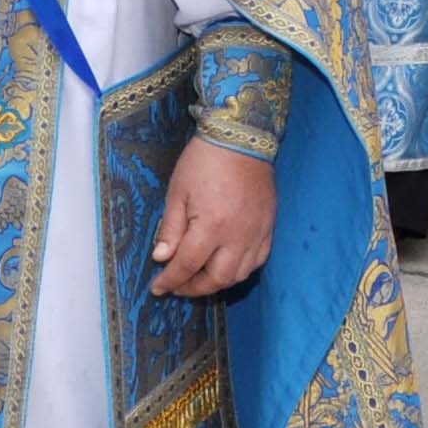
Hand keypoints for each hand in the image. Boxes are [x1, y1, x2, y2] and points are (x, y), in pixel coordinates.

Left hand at [150, 137, 277, 296]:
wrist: (241, 139)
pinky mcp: (268, 227)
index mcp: (211, 226)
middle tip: (178, 286)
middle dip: (193, 288)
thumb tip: (162, 258)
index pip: (187, 265)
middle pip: (216, 278)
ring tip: (200, 278)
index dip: (170, 280)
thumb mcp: (177, 192)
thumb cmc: (203, 162)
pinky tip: (227, 266)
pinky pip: (258, 260)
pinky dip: (241, 270)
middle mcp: (237, 235)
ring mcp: (256, 233)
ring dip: (217, 283)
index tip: (158, 288)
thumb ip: (171, 229)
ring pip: (239, 274)